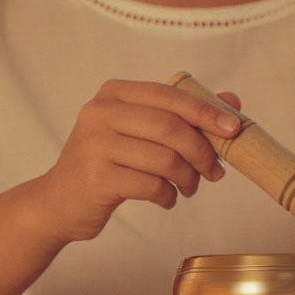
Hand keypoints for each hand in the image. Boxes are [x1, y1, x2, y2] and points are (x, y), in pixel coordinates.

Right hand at [18, 80, 242, 242]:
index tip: (234, 130)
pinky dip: (168, 196)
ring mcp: (94, 144)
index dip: (206, 112)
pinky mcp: (96, 178)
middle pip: (170, 127)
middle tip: (215, 172)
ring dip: (188, 178)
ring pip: (164, 159)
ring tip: (188, 188)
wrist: (59, 201)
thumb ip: (181, 115)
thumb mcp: (139, 133)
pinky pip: (151, 185)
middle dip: (202, 152)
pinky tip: (166, 199)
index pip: (170, 96)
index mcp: (114, 93)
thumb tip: (232, 100)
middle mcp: (99, 112)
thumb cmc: (107, 163)